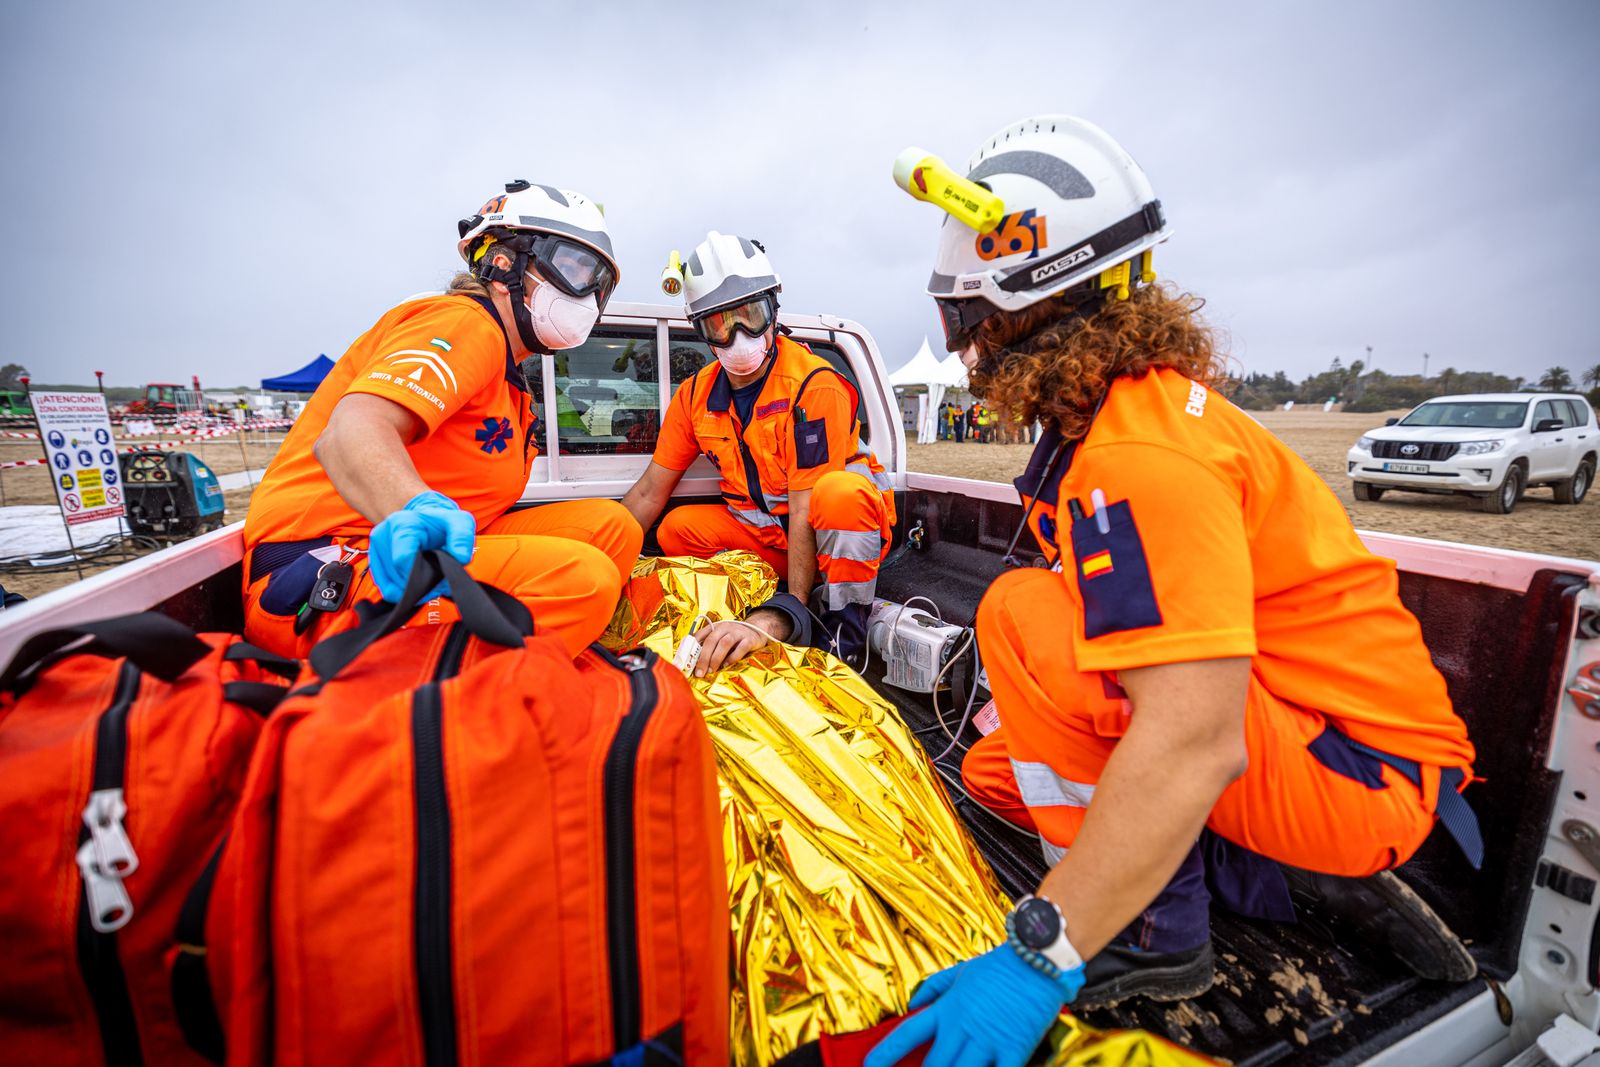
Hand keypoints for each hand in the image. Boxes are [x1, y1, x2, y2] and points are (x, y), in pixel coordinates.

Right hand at [366, 490, 476, 601]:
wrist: (423, 518)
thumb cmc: (441, 523)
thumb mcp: (459, 522)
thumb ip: (462, 537)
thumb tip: (461, 558)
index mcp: (402, 524)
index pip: (402, 559)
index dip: (421, 575)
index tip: (438, 577)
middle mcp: (383, 535)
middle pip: (397, 576)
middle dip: (421, 584)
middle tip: (438, 579)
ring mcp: (375, 549)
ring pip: (390, 586)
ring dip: (413, 590)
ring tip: (429, 578)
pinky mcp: (374, 562)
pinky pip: (385, 588)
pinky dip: (403, 591)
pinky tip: (417, 582)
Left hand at [691, 609, 788, 676]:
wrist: (757, 629)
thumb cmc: (734, 637)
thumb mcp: (720, 636)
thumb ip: (709, 645)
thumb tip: (694, 661)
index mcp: (715, 627)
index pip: (700, 635)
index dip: (691, 648)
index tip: (687, 661)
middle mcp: (725, 627)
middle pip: (711, 641)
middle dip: (703, 658)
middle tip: (700, 672)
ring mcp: (738, 633)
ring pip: (724, 643)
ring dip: (716, 658)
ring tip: (711, 670)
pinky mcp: (749, 639)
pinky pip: (740, 648)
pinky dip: (732, 658)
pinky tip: (727, 665)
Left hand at [863, 943, 1080, 1066]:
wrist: (1037, 958)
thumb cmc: (1000, 965)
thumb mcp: (960, 970)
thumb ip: (933, 989)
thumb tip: (911, 1004)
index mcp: (947, 1007)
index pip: (907, 1032)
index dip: (885, 1052)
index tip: (869, 1065)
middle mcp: (962, 1026)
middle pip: (933, 1066)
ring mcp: (987, 1040)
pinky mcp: (1014, 1049)